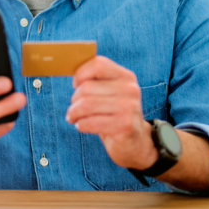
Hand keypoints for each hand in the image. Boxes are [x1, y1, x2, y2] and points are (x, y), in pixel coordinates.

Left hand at [65, 56, 157, 170]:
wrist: (135, 143)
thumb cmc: (114, 115)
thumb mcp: (110, 94)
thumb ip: (96, 81)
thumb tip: (73, 75)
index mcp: (126, 77)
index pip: (98, 64)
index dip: (81, 74)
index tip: (76, 85)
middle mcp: (130, 89)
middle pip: (87, 87)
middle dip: (74, 100)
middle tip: (73, 110)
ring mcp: (129, 107)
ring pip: (86, 104)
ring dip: (74, 113)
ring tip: (73, 118)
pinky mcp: (124, 125)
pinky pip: (90, 122)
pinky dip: (81, 125)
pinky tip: (82, 126)